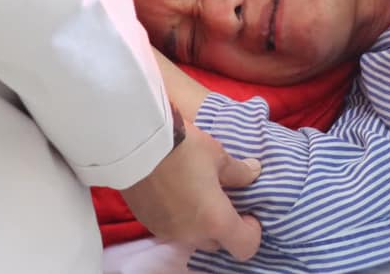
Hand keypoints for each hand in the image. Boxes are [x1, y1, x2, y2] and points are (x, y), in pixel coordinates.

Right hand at [119, 118, 262, 258]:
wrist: (135, 143)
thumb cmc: (184, 149)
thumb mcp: (218, 156)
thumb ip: (239, 172)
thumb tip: (254, 173)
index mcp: (215, 221)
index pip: (245, 247)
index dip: (252, 232)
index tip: (248, 211)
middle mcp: (192, 234)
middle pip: (217, 243)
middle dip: (224, 226)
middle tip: (223, 199)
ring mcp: (167, 232)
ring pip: (193, 237)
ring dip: (200, 223)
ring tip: (197, 193)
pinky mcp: (148, 224)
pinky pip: (172, 228)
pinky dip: (179, 217)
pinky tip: (175, 192)